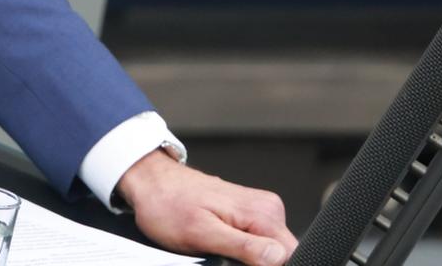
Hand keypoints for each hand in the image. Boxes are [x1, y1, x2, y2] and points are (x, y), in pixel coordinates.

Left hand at [118, 150, 297, 265]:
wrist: (152, 183)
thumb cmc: (168, 205)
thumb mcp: (202, 233)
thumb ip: (244, 247)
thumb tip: (277, 257)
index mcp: (262, 212)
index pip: (290, 255)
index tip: (237, 264)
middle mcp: (267, 208)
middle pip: (281, 255)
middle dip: (255, 264)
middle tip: (222, 256)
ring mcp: (258, 210)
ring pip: (268, 252)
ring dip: (247, 259)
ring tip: (218, 248)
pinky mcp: (249, 215)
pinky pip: (257, 243)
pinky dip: (242, 251)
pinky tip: (221, 244)